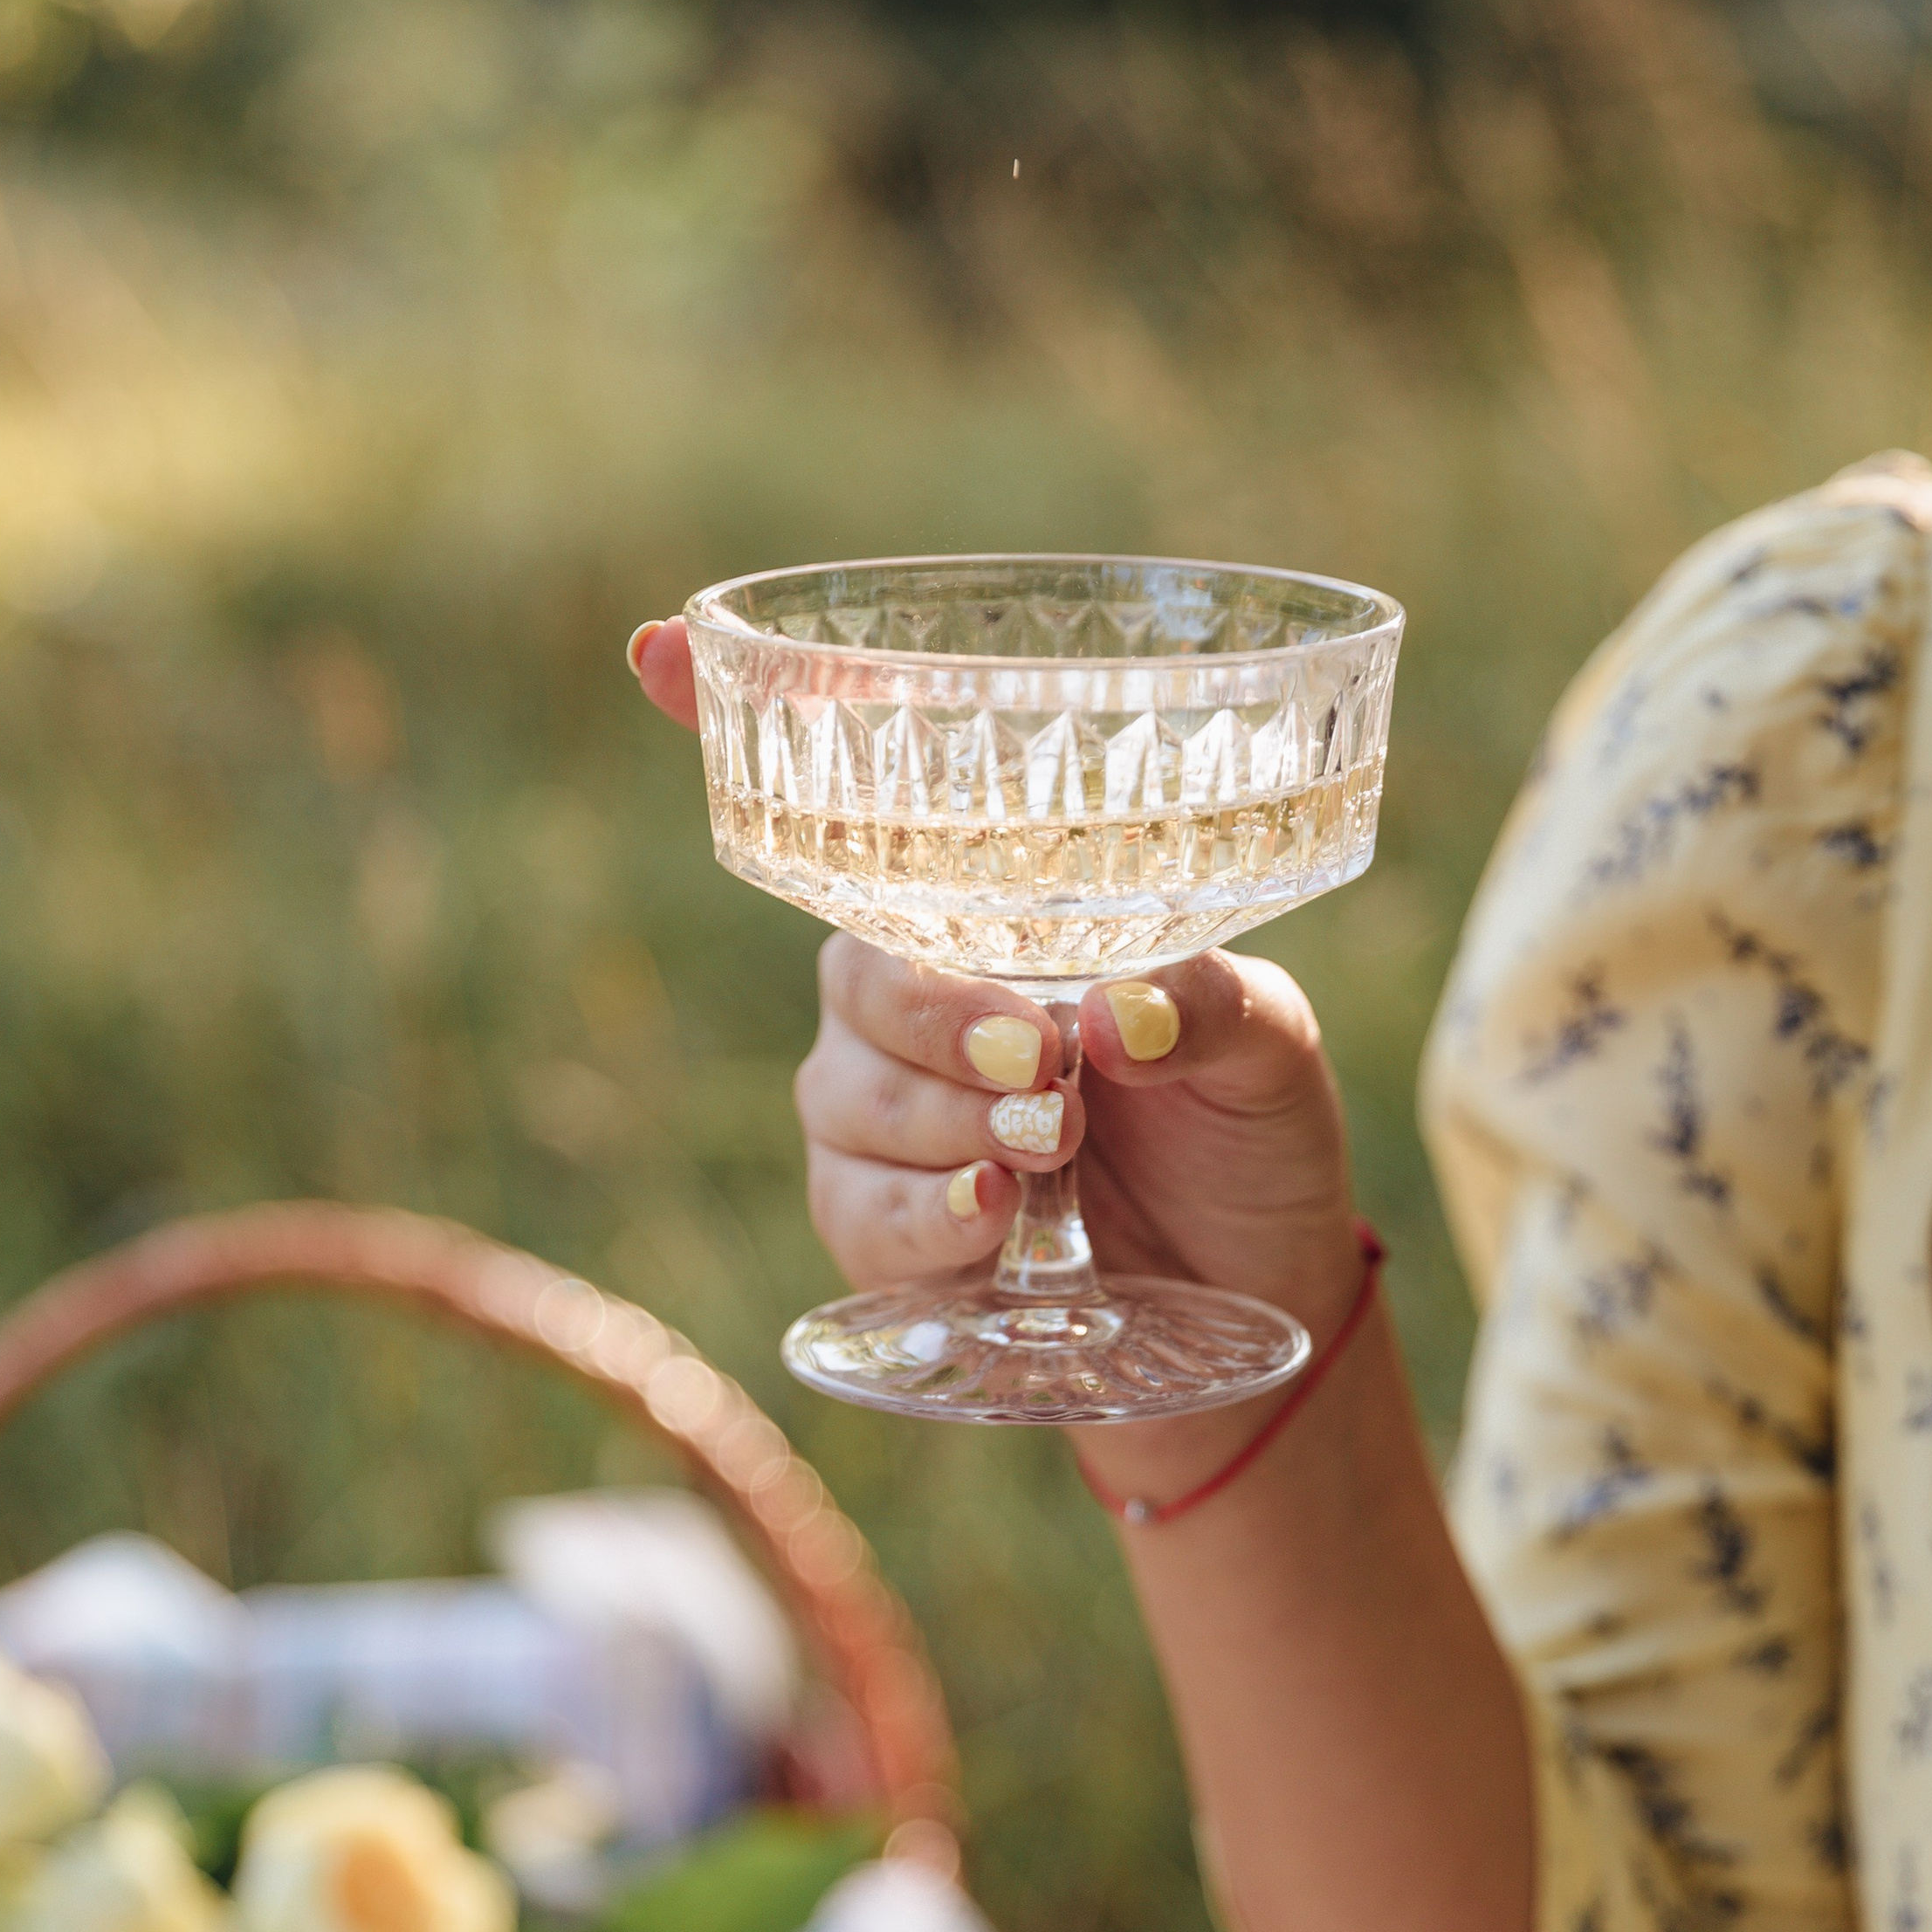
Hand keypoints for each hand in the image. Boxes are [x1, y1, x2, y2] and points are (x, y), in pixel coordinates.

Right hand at [628, 619, 1367, 1346]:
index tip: (659, 649)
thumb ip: (1215, 1006)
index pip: (849, 817)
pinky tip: (993, 1206)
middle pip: (853, 976)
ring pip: (847, 1098)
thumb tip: (1115, 1013)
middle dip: (935, 1015)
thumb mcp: (1271, 1046)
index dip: (734, 728)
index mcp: (979, 917)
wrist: (1262, 1282)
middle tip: (1040, 1058)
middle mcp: (907, 1007)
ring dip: (944, 1118)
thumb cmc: (1246, 1127)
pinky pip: (856, 1213)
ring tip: (1056, 1139)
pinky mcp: (889, 1235)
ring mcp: (884, 1121)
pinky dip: (922, 1211)